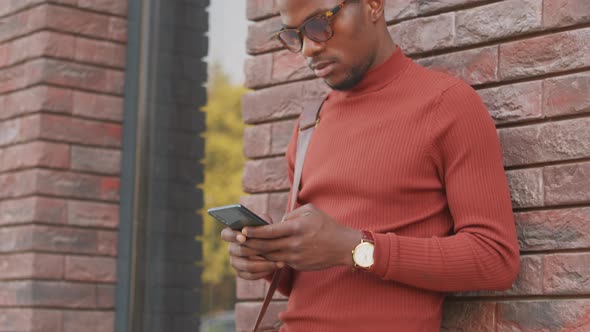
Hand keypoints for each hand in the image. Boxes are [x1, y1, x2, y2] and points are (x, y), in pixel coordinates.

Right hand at [220, 214, 280, 279]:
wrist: (270, 244)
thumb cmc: (265, 229)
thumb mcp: (264, 221)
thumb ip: (261, 221)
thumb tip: (261, 223)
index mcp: (231, 233)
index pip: (226, 235)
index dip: (233, 236)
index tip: (243, 237)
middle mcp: (231, 248)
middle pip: (239, 251)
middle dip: (257, 251)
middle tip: (272, 250)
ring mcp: (234, 261)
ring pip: (246, 266)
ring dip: (264, 265)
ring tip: (278, 262)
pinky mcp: (240, 272)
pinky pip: (250, 275)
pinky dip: (263, 272)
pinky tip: (274, 268)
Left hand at [241, 204, 360, 270]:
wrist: (343, 246)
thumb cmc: (326, 225)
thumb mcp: (310, 212)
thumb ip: (291, 214)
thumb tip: (277, 222)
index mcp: (296, 228)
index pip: (269, 231)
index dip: (254, 232)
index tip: (243, 231)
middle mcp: (294, 244)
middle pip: (265, 246)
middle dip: (250, 244)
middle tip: (238, 241)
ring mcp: (296, 256)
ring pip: (270, 256)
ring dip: (256, 253)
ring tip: (246, 248)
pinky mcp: (298, 265)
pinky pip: (279, 261)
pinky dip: (269, 258)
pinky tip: (261, 254)